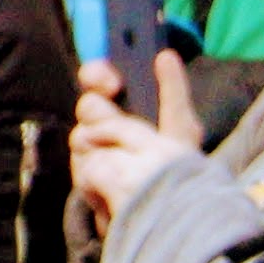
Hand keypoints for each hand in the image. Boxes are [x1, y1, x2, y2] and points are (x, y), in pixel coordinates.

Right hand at [71, 59, 178, 231]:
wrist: (164, 208)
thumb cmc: (173, 160)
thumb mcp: (181, 125)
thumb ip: (173, 91)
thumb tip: (166, 54)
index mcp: (119, 105)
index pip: (96, 77)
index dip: (98, 73)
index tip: (115, 84)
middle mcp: (99, 124)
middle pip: (87, 106)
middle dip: (104, 113)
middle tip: (119, 125)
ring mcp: (89, 151)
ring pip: (82, 136)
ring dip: (108, 146)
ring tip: (131, 157)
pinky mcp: (84, 177)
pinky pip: (85, 166)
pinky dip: (106, 171)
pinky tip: (123, 176)